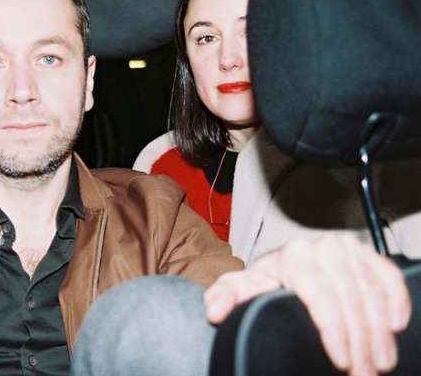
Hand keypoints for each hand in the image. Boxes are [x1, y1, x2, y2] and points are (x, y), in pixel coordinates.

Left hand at [204, 233, 410, 375]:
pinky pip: (388, 276)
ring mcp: (347, 248)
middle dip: (361, 341)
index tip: (341, 361)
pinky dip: (396, 300)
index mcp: (293, 257)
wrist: (280, 265)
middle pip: (350, 300)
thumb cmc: (262, 281)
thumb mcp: (239, 288)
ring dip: (380, 332)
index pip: (321, 298)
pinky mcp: (365, 253)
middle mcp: (323, 248)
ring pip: (372, 292)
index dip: (334, 332)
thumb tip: (214, 311)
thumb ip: (225, 297)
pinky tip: (396, 326)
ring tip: (381, 363)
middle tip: (365, 374)